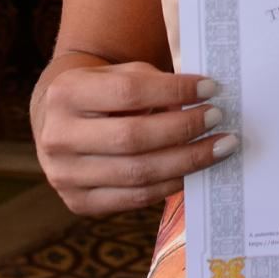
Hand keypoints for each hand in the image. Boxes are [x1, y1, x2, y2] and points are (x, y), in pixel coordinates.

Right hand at [32, 59, 235, 214]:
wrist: (60, 123)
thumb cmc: (102, 92)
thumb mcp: (118, 74)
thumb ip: (152, 83)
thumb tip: (203, 100)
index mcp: (65, 94)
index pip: (128, 92)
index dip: (173, 91)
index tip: (211, 88)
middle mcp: (58, 137)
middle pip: (133, 137)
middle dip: (183, 129)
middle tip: (218, 118)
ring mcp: (64, 175)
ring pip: (137, 173)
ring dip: (187, 161)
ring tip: (220, 146)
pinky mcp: (79, 203)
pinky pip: (135, 198)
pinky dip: (171, 183)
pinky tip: (194, 170)